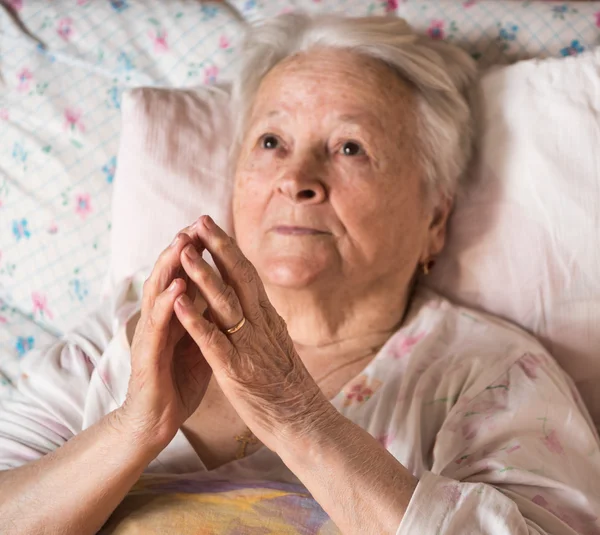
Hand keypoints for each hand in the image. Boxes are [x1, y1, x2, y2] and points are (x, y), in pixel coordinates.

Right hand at [121, 226, 212, 450]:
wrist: (155, 420)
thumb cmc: (178, 380)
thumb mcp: (200, 344)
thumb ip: (207, 319)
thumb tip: (225, 296)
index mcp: (177, 315)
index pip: (185, 276)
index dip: (198, 252)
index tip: (214, 228)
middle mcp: (161, 319)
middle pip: (170, 276)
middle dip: (182, 248)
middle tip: (197, 221)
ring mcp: (151, 335)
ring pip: (159, 293)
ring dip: (170, 266)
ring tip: (182, 241)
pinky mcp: (147, 355)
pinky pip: (159, 326)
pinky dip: (168, 304)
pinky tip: (177, 287)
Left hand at [173, 215, 334, 452]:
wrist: (303, 422)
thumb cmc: (288, 387)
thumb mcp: (278, 345)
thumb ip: (265, 322)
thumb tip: (257, 301)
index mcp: (268, 319)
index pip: (248, 275)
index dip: (229, 249)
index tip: (212, 227)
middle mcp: (261, 326)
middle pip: (239, 278)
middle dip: (218, 248)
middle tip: (199, 221)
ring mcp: (250, 347)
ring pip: (225, 304)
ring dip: (203, 276)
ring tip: (185, 252)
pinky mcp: (237, 371)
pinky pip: (214, 341)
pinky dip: (195, 320)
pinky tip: (179, 302)